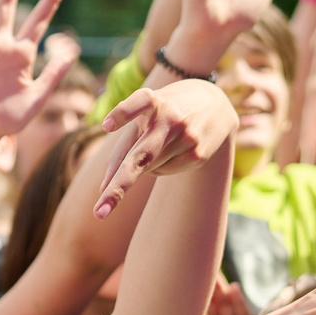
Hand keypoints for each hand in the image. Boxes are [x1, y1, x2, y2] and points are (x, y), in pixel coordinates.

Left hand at [90, 78, 234, 216]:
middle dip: (118, 186)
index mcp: (154, 101)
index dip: (123, 113)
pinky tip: (173, 149)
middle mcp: (171, 118)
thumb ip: (122, 146)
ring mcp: (187, 138)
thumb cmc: (166, 111)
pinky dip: (160, 167)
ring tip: (162, 139)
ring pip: (148, 169)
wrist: (216, 104)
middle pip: (141, 156)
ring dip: (144, 163)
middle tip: (99, 213)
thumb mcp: (144, 116)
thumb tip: (103, 187)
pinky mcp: (198, 155)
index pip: (139, 103)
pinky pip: (164, 172)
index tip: (107, 125)